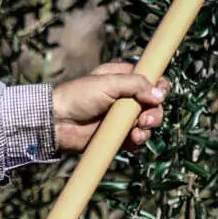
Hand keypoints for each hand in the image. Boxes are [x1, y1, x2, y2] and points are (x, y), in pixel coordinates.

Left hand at [51, 62, 171, 152]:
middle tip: (145, 118)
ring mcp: (122, 118)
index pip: (150, 79)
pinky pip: (138, 138)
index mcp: (123, 79)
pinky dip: (139, 139)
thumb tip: (159, 94)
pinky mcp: (119, 136)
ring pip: (148, 122)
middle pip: (154, 103)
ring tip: (137, 129)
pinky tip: (132, 138)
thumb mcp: (107, 83)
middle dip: (155, 111)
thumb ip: (135, 84)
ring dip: (148, 126)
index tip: (160, 93)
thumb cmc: (78, 96)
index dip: (159, 86)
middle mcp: (126, 98)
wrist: (58, 123)